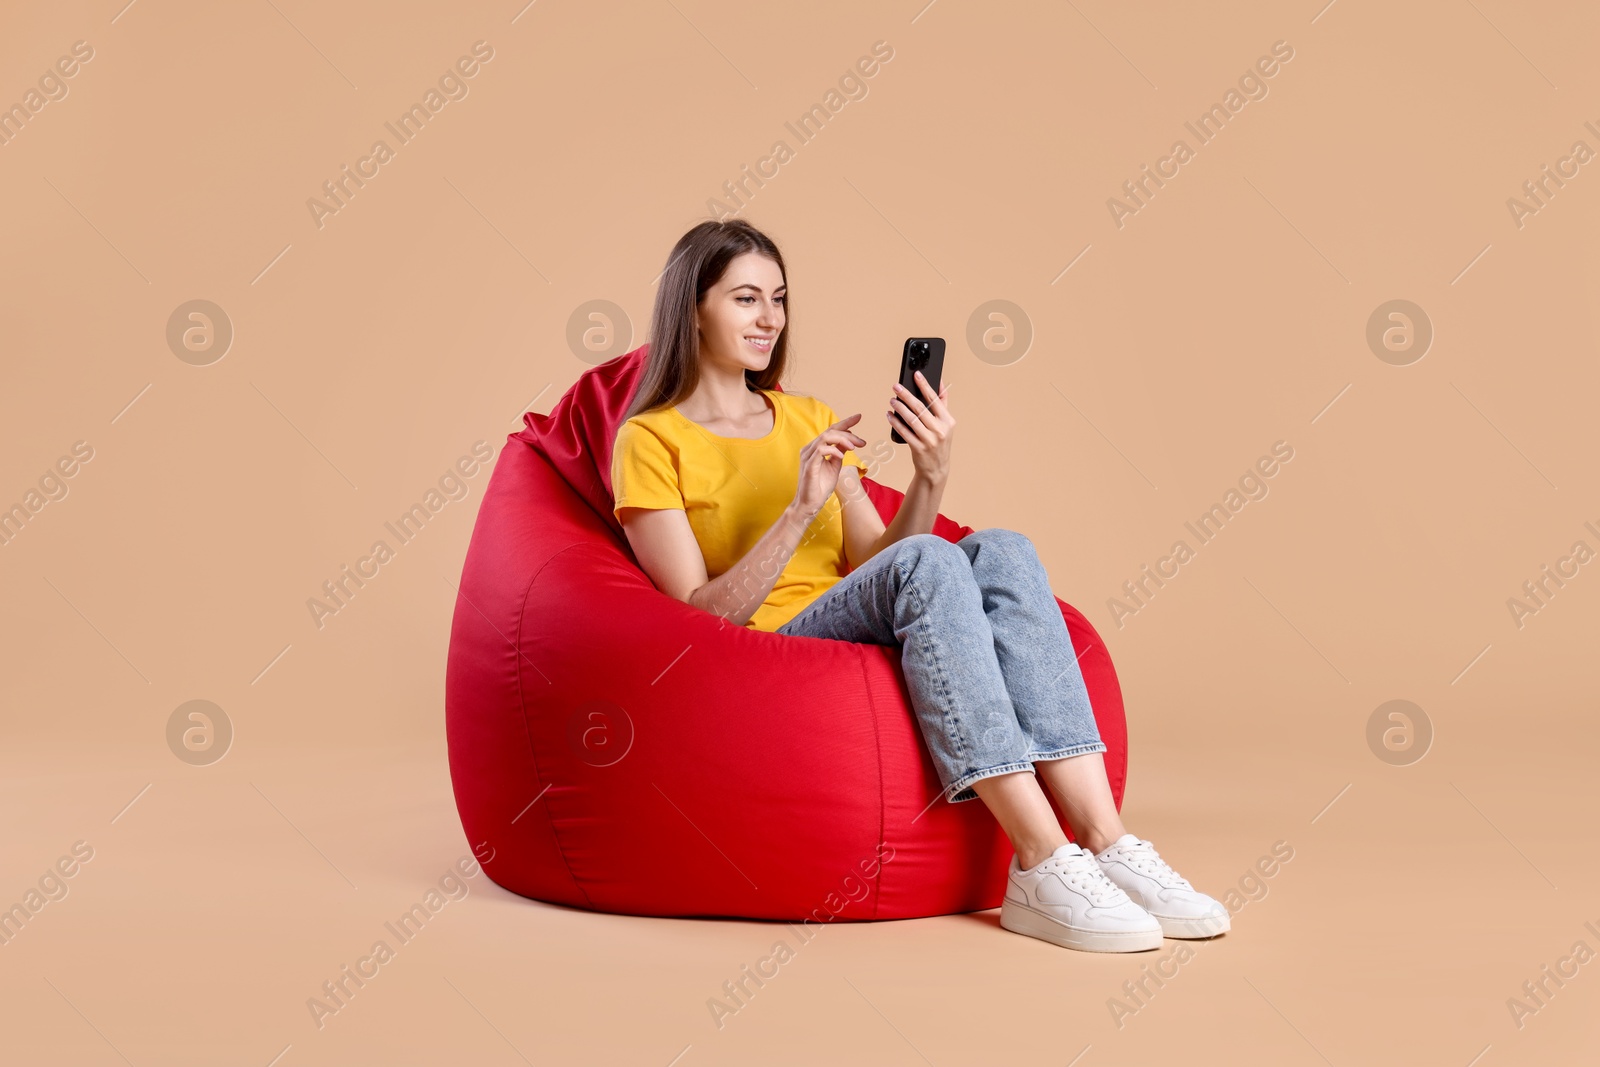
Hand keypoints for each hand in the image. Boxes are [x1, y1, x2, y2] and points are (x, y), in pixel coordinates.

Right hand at [794, 413, 865, 518]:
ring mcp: (807, 456)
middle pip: (830, 431)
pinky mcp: (808, 465)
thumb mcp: (835, 465)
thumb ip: (839, 452)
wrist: (810, 504)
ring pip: (825, 437)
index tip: (859, 417)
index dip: (845, 422)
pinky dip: (833, 450)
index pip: (831, 430)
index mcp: (816, 448)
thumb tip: (849, 441)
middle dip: (848, 433)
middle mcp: (810, 449)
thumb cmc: (820, 486)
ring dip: (842, 439)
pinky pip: (820, 450)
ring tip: (854, 447)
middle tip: (862, 441)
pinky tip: (841, 455)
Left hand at [888, 370, 953, 484]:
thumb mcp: (946, 423)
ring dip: (899, 408)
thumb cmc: (940, 442)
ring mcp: (929, 440)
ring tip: (892, 400)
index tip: (916, 374)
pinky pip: (904, 432)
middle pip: (920, 408)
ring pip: (911, 419)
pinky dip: (895, 423)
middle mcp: (940, 430)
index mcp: (947, 421)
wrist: (936, 468)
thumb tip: (940, 382)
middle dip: (906, 395)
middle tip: (896, 387)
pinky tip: (889, 415)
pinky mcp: (918, 448)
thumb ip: (943, 403)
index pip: (935, 399)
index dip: (925, 385)